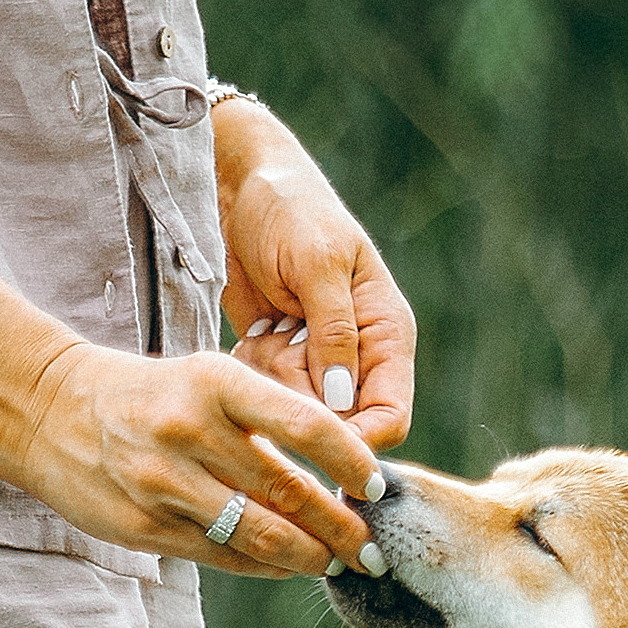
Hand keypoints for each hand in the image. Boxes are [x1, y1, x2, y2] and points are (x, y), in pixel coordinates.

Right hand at [15, 339, 384, 578]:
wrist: (48, 409)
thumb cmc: (151, 397)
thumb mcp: (206, 380)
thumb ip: (267, 420)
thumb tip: (343, 471)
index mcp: (215, 382)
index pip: (306, 425)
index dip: (352, 462)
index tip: (378, 488)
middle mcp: (191, 431)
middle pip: (290, 492)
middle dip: (342, 529)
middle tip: (373, 550)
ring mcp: (165, 484)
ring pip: (261, 535)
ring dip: (309, 557)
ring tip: (338, 565)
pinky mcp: (146, 527)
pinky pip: (224, 556)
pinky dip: (265, 567)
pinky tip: (288, 567)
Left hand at [211, 98, 415, 453]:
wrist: (237, 186)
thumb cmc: (289, 208)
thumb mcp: (317, 263)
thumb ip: (333, 333)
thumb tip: (343, 403)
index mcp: (386, 334)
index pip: (390, 416)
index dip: (360, 440)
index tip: (317, 437)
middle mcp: (358, 357)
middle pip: (340, 424)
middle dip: (304, 398)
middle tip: (281, 346)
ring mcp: (317, 361)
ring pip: (300, 411)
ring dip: (276, 378)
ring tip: (269, 328)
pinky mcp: (280, 359)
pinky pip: (269, 392)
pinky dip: (256, 369)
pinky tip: (255, 332)